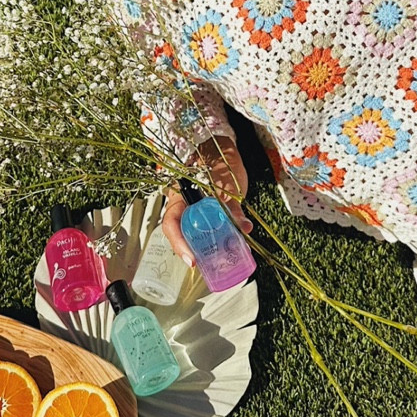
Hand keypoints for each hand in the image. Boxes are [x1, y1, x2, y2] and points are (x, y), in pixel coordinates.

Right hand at [161, 137, 252, 265]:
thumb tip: (245, 228)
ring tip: (216, 264)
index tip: (192, 260)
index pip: (171, 223)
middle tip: (204, 266)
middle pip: (179, 234)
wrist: (222, 150)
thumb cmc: (220, 162)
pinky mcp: (204, 214)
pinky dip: (213, 242)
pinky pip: (204, 231)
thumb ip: (233, 207)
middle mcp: (183, 206)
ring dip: (202, 249)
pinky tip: (225, 251)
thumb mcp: (227, 185)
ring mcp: (192, 211)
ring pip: (191, 234)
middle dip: (190, 252)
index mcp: (180, 196)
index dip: (178, 243)